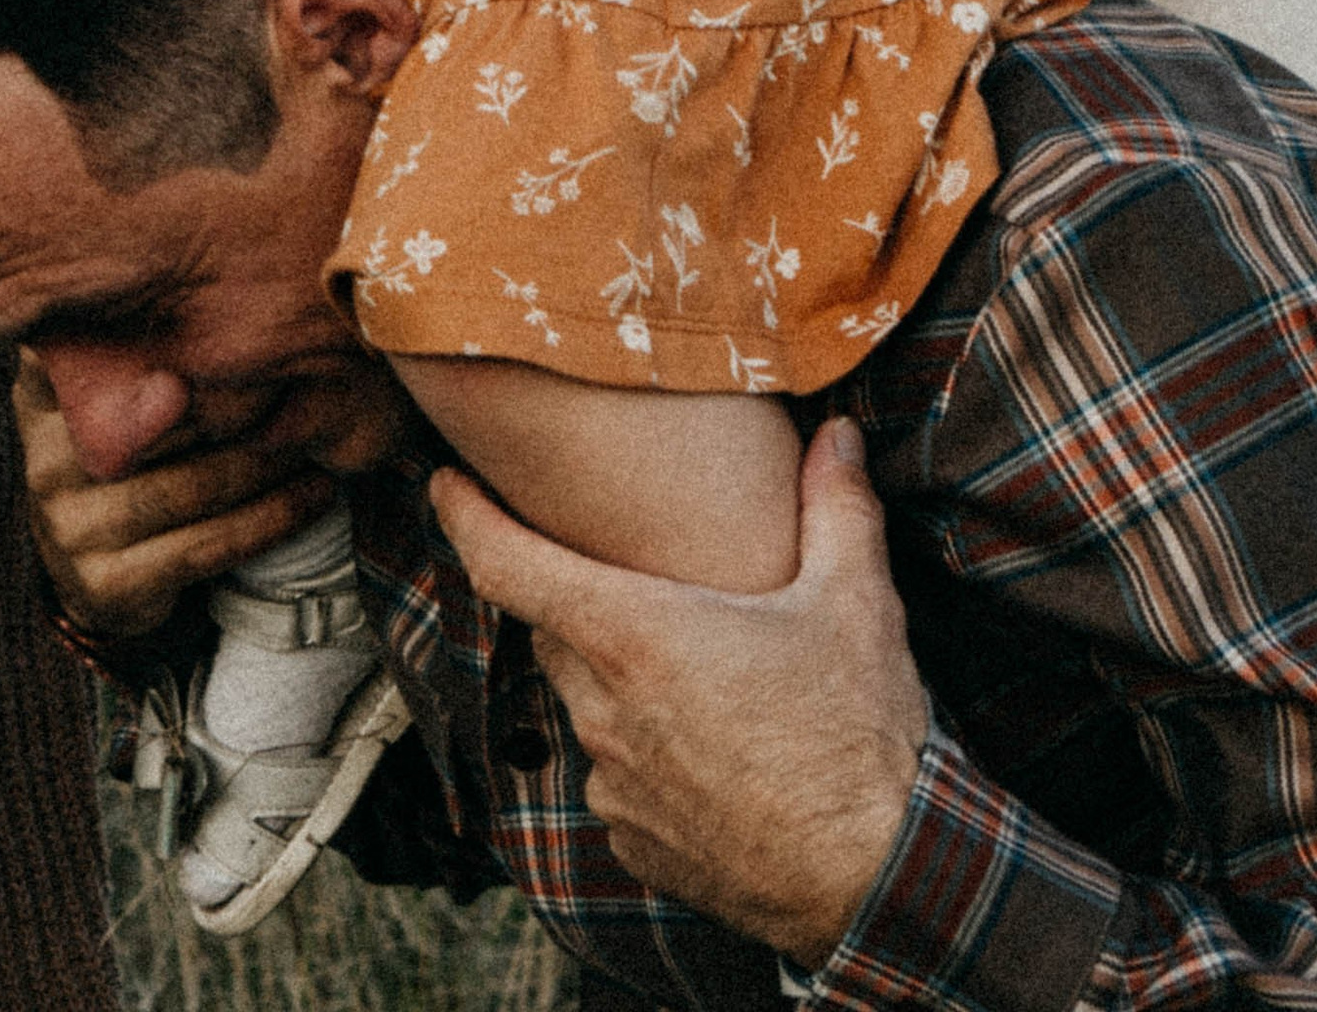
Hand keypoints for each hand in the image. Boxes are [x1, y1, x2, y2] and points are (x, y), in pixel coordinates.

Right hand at [13, 349, 410, 640]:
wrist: (113, 576)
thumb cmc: (143, 452)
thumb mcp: (126, 381)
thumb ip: (146, 330)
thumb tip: (210, 238)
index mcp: (43, 392)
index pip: (111, 354)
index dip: (188, 339)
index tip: (254, 319)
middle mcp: (44, 459)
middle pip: (163, 421)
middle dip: (244, 400)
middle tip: (308, 373)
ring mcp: (67, 528)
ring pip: (191, 486)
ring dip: (270, 461)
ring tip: (320, 433)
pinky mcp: (103, 586)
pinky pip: (206, 545)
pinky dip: (272, 516)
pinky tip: (316, 490)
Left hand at [431, 417, 927, 967]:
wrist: (873, 882)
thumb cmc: (855, 737)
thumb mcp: (856, 603)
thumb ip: (837, 506)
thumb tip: (837, 434)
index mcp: (635, 636)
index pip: (507, 565)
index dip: (465, 517)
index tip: (444, 485)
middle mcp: (604, 711)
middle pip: (554, 628)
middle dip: (574, 593)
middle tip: (619, 566)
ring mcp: (613, 786)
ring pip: (588, 704)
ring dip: (619, 676)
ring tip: (693, 665)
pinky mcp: (634, 842)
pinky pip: (617, 776)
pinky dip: (646, 751)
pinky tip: (711, 747)